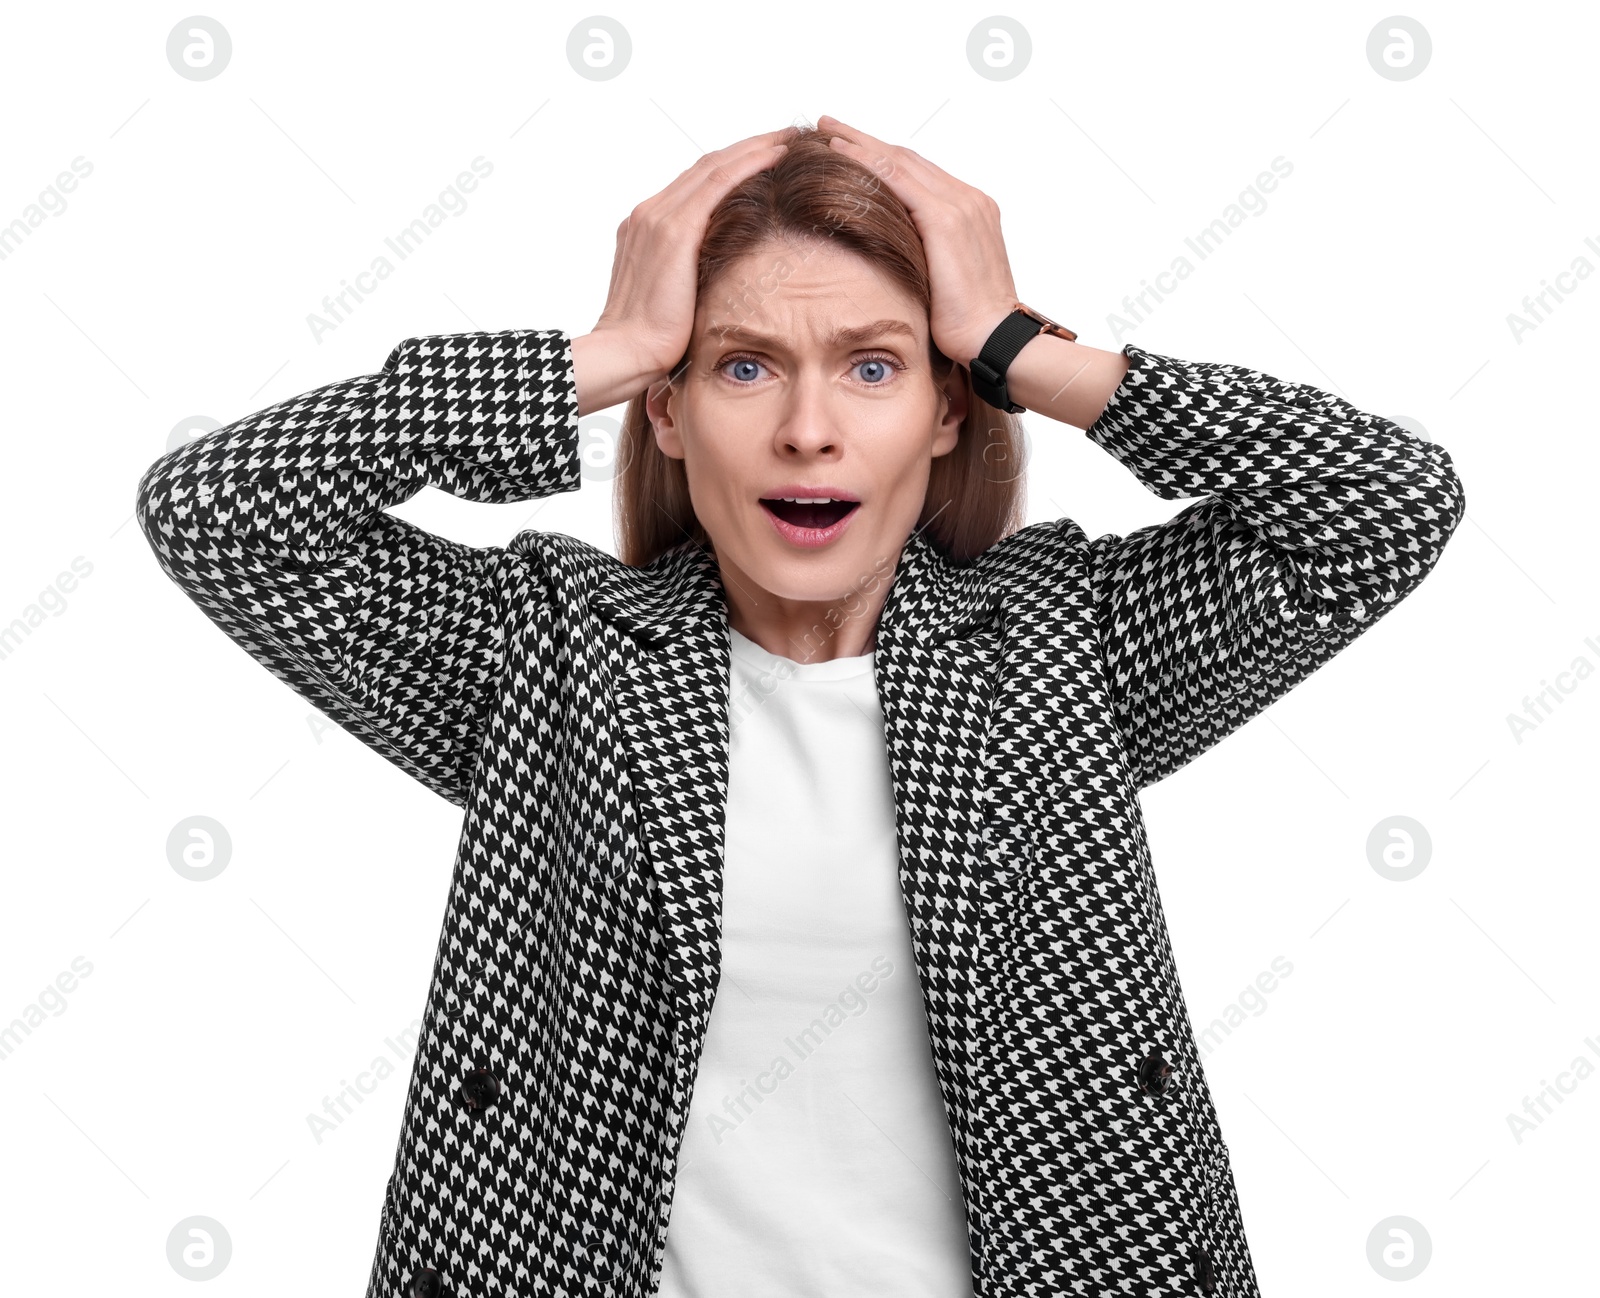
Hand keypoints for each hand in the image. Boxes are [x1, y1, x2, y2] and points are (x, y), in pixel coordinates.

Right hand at [588, 125, 798, 388]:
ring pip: (713, 165)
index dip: (731, 166)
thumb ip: (690, 278)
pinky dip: (748, 163)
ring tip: (788, 137)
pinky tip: (775, 155)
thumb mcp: (672, 301)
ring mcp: (658, 218)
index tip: (763, 159)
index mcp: (645, 228)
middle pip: (705, 166)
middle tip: (784, 136)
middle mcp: (649, 214)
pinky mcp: (675, 231)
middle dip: (747, 147)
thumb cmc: (649, 342)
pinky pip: (717, 183)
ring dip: (754, 147)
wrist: (625, 353)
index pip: (695, 185)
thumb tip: (720, 284)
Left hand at [818, 114, 1019, 363]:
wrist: (993, 338)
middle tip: (830, 125)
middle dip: (867, 140)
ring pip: (900, 161)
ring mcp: (960, 205)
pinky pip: (898, 179)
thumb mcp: (943, 282)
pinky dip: (868, 162)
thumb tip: (892, 258)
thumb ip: (924, 256)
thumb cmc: (968, 324)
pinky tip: (841, 153)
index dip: (883, 158)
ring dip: (861, 143)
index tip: (852, 148)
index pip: (919, 174)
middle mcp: (968, 200)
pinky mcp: (946, 219)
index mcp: (971, 211)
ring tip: (827, 131)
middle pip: (908, 159)